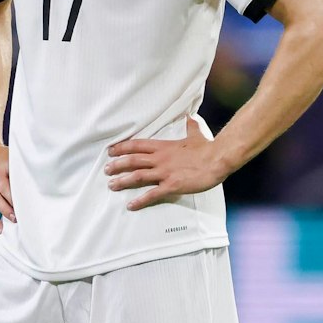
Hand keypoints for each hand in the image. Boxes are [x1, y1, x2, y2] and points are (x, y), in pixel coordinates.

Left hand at [105, 117, 229, 210]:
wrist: (217, 159)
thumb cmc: (207, 148)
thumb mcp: (195, 135)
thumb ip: (190, 127)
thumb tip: (190, 118)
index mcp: (163, 146)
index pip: (137, 145)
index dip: (122, 148)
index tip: (111, 151)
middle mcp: (160, 159)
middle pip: (133, 160)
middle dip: (117, 165)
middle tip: (106, 170)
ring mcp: (165, 172)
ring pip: (137, 176)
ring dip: (123, 181)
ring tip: (112, 185)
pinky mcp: (172, 185)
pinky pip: (152, 194)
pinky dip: (140, 200)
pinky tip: (131, 205)